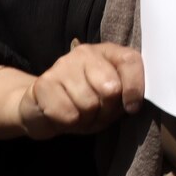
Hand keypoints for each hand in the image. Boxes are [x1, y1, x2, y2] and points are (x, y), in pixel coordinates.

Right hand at [16, 42, 144, 138]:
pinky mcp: (44, 83)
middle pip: (110, 87)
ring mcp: (62, 65)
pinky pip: (68, 113)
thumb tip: (132, 103)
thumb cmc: (83, 105)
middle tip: (97, 114)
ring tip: (78, 115)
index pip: (130, 60)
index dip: (135, 87)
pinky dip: (68, 123)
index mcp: (107, 53)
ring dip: (86, 119)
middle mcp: (85, 53)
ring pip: (89, 104)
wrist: (41, 109)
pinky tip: (62, 115)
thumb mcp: (109, 103)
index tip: (132, 107)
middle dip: (107, 110)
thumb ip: (123, 98)